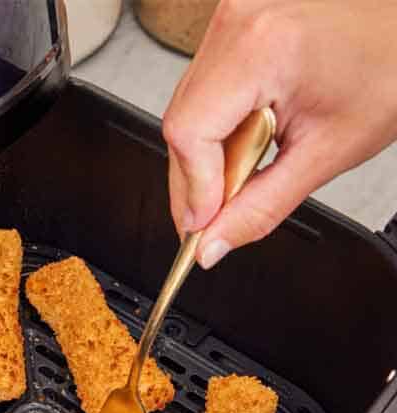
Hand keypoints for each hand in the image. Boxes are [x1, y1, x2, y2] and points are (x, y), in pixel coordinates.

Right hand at [161, 0, 396, 269]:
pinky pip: (203, 88)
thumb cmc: (389, 69)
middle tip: (222, 213)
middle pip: (183, 122)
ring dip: (208, 153)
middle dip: (198, 179)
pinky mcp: (233, 24)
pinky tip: (250, 134)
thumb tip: (212, 244)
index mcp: (263, 50)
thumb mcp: (328, 152)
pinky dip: (218, 125)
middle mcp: (238, 25)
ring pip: (187, 108)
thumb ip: (262, 207)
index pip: (190, 132)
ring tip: (252, 163)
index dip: (192, 187)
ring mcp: (232, 19)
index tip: (203, 225)